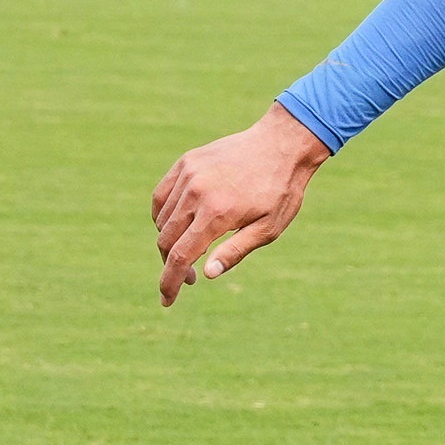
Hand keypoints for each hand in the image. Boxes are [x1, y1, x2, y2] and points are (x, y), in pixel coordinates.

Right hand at [151, 108, 330, 303]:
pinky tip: (176, 225)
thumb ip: (235, 252)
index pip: (180, 257)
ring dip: (169, 241)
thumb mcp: (268, 229)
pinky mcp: (186, 162)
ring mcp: (189, 174)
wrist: (282, 143)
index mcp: (217, 213)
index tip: (167, 300)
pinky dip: (162, 215)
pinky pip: (162, 195)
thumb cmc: (280, 191)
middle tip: (190, 278)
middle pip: (166, 240)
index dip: (170, 282)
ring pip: (162, 219)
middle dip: (171, 265)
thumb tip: (207, 274)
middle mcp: (197, 193)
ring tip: (191, 249)